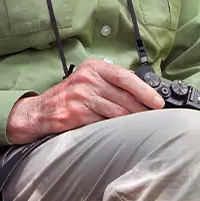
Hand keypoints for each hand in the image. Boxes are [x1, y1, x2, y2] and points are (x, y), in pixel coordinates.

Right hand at [6, 58, 164, 144]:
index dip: (144, 90)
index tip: (158, 102)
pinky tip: (123, 133)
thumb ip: (111, 83)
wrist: (40, 111)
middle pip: (124, 95)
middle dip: (143, 109)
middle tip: (157, 118)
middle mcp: (87, 78)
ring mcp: (80, 95)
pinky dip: (116, 128)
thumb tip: (144, 92)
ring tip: (144, 127)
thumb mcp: (89, 81)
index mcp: (93, 67)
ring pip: (116, 111)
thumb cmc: (70, 97)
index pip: (125, 76)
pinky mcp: (76, 113)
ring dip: (133, 121)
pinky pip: (103, 122)